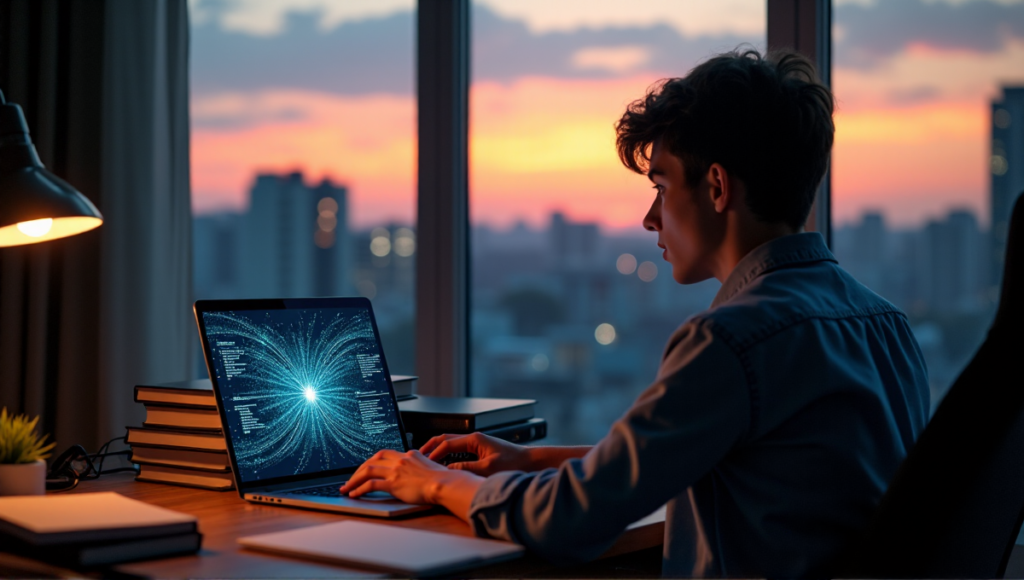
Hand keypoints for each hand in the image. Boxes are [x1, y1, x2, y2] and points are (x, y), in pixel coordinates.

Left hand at [339, 449, 481, 509]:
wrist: (445, 484)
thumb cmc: (443, 480)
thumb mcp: (431, 468)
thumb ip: (420, 468)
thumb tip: (418, 475)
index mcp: (409, 455)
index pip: (384, 454)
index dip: (372, 461)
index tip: (365, 468)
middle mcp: (400, 460)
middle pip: (373, 460)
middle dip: (359, 469)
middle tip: (351, 478)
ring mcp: (396, 471)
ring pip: (368, 470)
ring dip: (354, 479)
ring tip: (347, 487)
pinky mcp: (394, 483)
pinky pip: (371, 484)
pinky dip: (359, 489)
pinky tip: (354, 494)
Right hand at [420, 432, 529, 475]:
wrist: (530, 461)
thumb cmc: (514, 463)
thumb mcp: (488, 468)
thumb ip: (467, 469)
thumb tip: (449, 470)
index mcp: (474, 439)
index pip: (447, 444)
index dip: (434, 453)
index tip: (424, 462)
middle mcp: (474, 438)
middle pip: (445, 439)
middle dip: (431, 447)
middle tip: (418, 456)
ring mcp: (477, 443)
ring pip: (451, 443)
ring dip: (438, 450)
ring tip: (427, 459)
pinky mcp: (480, 450)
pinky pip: (459, 449)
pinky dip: (448, 454)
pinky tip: (444, 463)